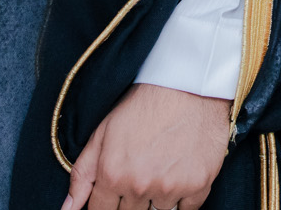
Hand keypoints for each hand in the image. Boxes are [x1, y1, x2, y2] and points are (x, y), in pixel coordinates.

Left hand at [64, 84, 231, 209]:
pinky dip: (182, 199)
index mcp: (113, 175)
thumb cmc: (143, 105)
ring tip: (160, 169)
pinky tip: (179, 175)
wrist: (188, 83)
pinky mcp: (198, 185)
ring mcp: (171, 188)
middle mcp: (140, 186)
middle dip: (131, 200)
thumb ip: (82, 175)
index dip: (106, 204)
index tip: (115, 193)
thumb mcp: (103, 133)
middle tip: (140, 173)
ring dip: (157, 198)